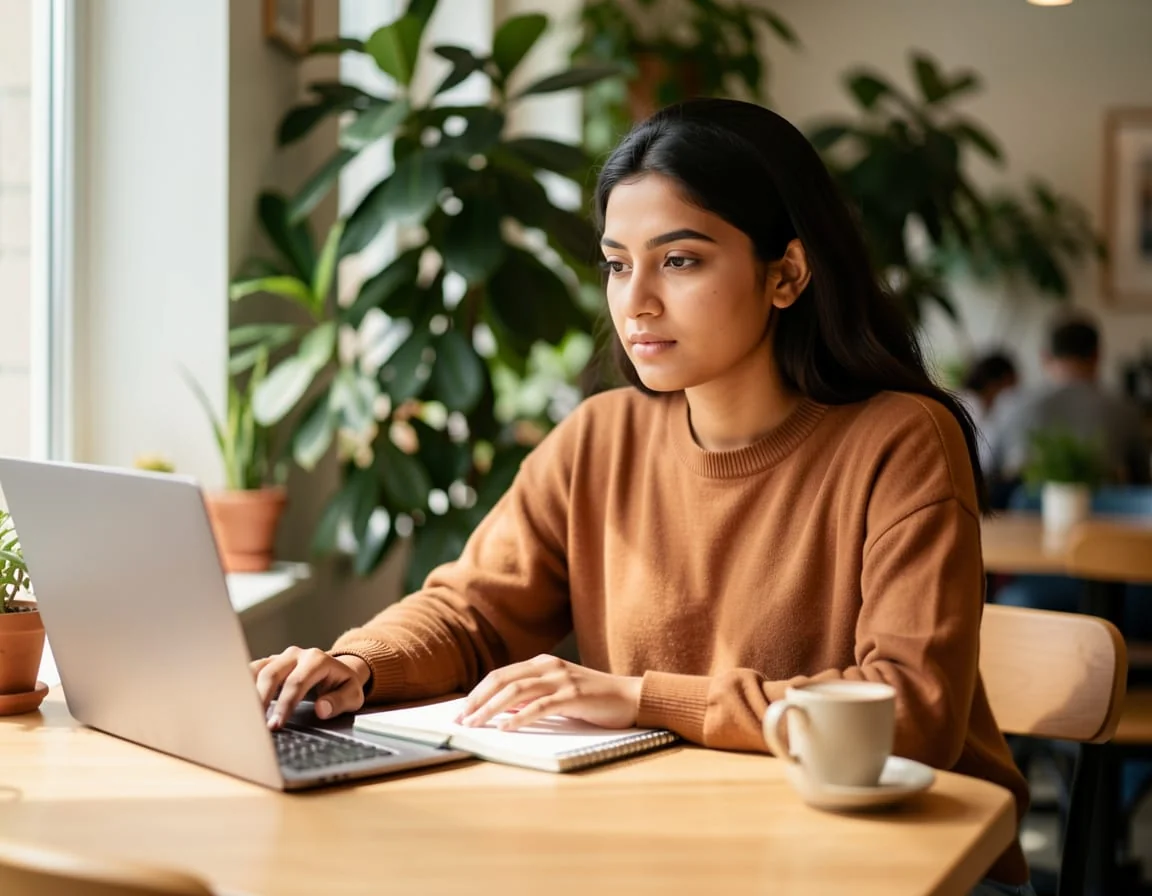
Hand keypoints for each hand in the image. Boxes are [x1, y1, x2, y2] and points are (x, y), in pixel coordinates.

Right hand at [250, 647, 369, 728]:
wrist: (337, 672)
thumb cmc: (343, 686)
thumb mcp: (352, 695)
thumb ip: (340, 701)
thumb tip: (321, 709)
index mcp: (318, 660)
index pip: (296, 683)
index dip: (285, 705)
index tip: (275, 725)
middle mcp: (296, 655)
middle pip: (272, 674)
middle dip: (261, 700)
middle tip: (255, 724)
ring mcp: (280, 657)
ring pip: (257, 670)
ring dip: (247, 692)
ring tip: (241, 715)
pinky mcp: (269, 663)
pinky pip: (251, 671)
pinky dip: (242, 685)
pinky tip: (237, 703)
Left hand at [457, 655, 641, 731]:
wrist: (631, 698)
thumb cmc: (593, 699)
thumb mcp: (558, 693)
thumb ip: (532, 697)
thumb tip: (501, 710)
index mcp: (542, 663)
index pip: (500, 675)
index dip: (477, 692)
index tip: (460, 711)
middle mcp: (548, 666)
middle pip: (502, 680)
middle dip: (477, 700)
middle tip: (460, 720)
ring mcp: (561, 679)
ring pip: (516, 692)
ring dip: (491, 709)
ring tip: (475, 725)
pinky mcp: (573, 695)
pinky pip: (540, 706)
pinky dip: (520, 717)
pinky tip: (506, 728)